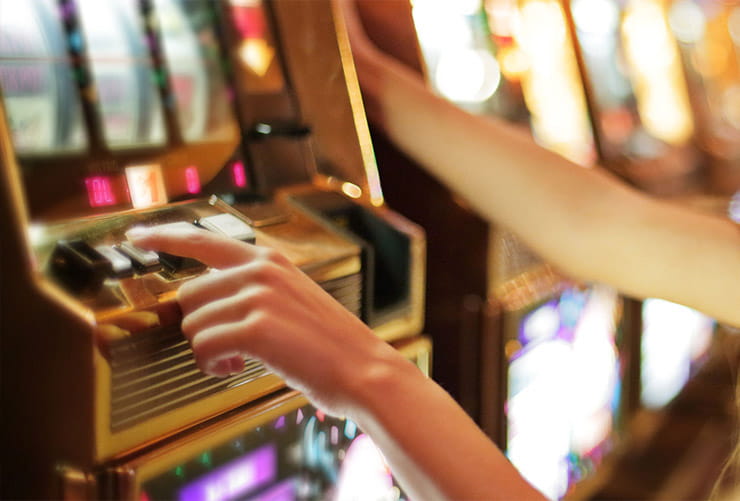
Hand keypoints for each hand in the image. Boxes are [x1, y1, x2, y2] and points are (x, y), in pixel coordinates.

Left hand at [127, 224, 402, 415]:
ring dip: (208, 350)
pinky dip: (213, 366)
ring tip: (238, 360)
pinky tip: (236, 369)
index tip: (138, 236)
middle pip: (189, 294)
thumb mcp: (293, 299)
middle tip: (225, 345)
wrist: (364, 370)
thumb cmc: (330, 344)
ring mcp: (258, 296)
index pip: (204, 239)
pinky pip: (203, 347)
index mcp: (270, 260)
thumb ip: (253, 290)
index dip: (164, 237)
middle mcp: (261, 270)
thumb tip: (206, 300)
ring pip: (193, 324)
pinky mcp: (255, 328)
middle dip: (200, 325)